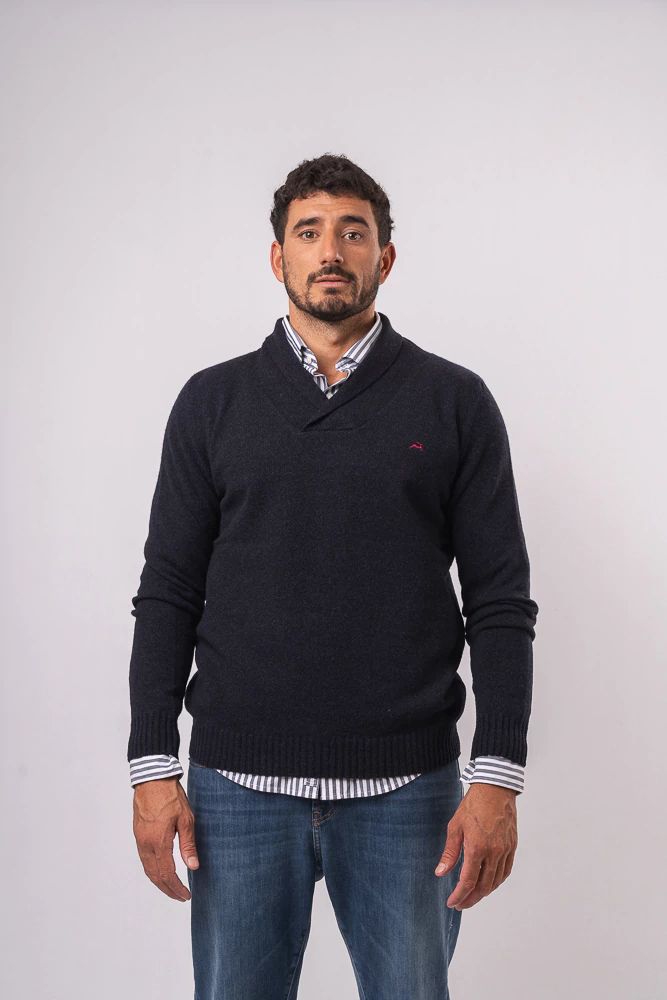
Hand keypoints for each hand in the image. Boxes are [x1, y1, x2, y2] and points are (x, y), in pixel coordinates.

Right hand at [132, 776, 198, 900]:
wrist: (152, 777)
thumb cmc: (170, 795)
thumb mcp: (186, 819)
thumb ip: (188, 845)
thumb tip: (193, 867)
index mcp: (158, 841)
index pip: (166, 874)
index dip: (176, 888)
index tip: (186, 895)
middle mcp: (145, 843)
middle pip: (154, 876)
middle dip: (168, 889)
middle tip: (180, 897)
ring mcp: (140, 839)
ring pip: (147, 869)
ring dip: (159, 882)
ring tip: (172, 888)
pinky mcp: (138, 834)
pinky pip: (144, 859)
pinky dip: (152, 870)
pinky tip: (161, 871)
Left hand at [434, 782, 517, 909]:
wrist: (495, 789)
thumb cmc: (473, 805)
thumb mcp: (455, 827)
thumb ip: (449, 853)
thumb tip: (440, 873)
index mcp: (477, 848)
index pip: (468, 882)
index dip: (459, 895)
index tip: (452, 902)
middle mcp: (493, 853)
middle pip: (483, 887)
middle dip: (471, 899)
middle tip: (461, 904)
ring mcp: (505, 851)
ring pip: (496, 881)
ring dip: (484, 893)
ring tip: (472, 896)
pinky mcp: (512, 846)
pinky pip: (506, 871)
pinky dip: (497, 881)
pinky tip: (489, 883)